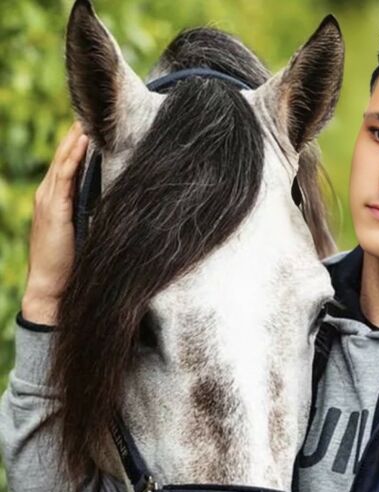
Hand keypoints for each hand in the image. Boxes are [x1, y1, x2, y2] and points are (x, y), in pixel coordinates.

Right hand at [22, 120, 89, 324]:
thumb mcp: (86, 234)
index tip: (97, 123)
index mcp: (57, 200)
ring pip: (64, 159)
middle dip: (79, 132)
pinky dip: (73, 155)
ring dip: (77, 136)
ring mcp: (49, 200)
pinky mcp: (54, 209)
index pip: (70, 163)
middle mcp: (50, 195)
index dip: (81, 143)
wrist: (52, 290)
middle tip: (94, 107)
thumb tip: (121, 203)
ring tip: (90, 114)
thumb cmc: (73, 267)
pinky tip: (83, 139)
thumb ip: (96, 216)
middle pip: (66, 155)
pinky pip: (64, 175)